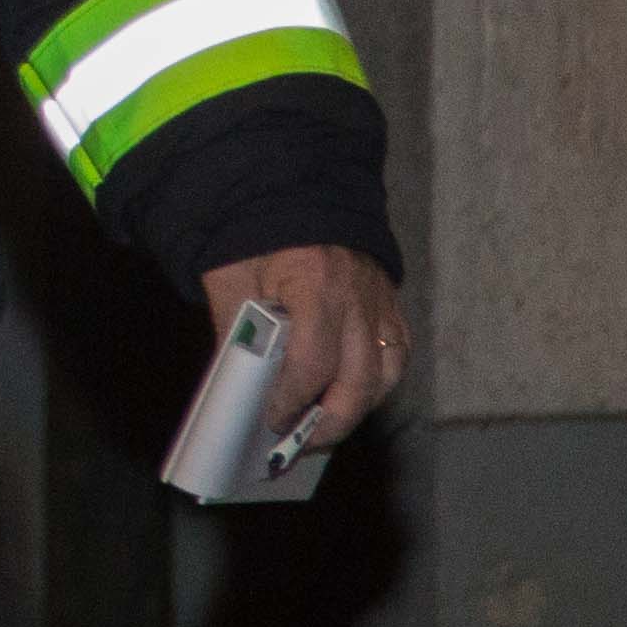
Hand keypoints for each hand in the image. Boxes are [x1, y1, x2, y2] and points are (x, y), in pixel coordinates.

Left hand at [203, 245, 409, 459]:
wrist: (293, 185)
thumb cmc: (256, 233)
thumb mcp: (231, 276)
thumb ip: (234, 330)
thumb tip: (235, 390)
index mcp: (314, 282)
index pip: (312, 362)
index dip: (290, 399)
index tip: (268, 419)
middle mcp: (357, 296)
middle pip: (358, 381)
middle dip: (327, 422)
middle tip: (296, 440)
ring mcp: (380, 300)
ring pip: (385, 376)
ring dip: (355, 408)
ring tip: (319, 426)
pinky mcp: (390, 303)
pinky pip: (395, 356)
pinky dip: (375, 383)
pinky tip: (347, 395)